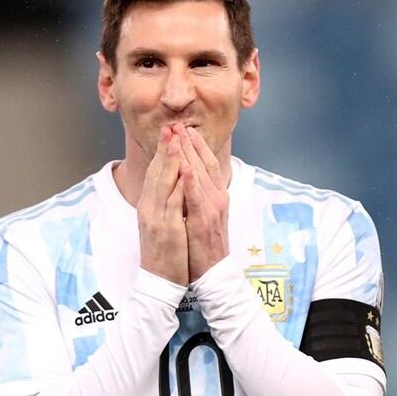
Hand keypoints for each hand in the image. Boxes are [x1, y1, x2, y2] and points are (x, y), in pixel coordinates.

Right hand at [137, 127, 188, 285]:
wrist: (158, 281)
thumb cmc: (164, 253)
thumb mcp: (161, 224)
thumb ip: (164, 204)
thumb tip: (172, 186)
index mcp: (148, 206)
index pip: (154, 174)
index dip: (162, 152)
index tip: (169, 133)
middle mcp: (149, 208)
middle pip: (157, 172)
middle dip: (165, 148)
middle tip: (171, 126)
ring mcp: (156, 217)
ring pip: (163, 182)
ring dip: (171, 159)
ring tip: (177, 139)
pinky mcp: (167, 228)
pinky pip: (173, 201)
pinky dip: (179, 184)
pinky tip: (185, 169)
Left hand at [174, 124, 229, 281]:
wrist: (213, 272)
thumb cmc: (205, 245)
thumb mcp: (204, 215)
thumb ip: (200, 196)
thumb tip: (190, 179)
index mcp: (217, 196)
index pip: (208, 164)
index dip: (197, 145)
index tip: (185, 129)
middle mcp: (218, 197)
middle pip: (204, 163)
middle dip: (191, 142)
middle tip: (179, 123)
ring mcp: (213, 208)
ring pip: (201, 175)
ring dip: (190, 153)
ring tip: (180, 135)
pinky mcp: (205, 220)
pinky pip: (197, 197)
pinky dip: (191, 181)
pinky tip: (185, 167)